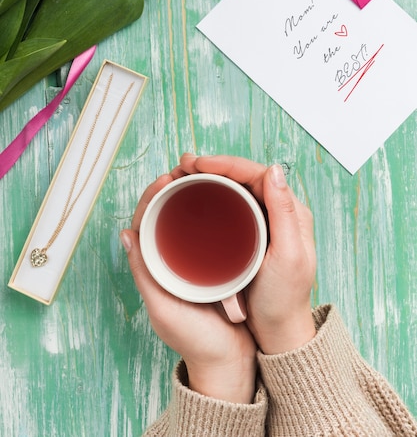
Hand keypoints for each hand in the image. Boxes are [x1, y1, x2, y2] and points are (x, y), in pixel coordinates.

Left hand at [121, 172, 256, 402]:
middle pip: (165, 215)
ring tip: (201, 175)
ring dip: (190, 195)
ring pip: (185, 219)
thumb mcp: (164, 308)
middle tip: (185, 169)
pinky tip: (222, 198)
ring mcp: (192, 261)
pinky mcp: (215, 263)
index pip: (145, 223)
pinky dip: (210, 211)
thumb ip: (144, 274)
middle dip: (172, 189)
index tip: (166, 179)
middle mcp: (170, 260)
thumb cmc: (196, 340)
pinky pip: (207, 231)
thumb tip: (124, 234)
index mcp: (154, 268)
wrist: (229, 362)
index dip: (152, 198)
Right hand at [179, 154, 316, 353]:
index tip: (198, 164)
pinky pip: (231, 205)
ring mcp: (263, 223)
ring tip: (183, 174)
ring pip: (235, 188)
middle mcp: (278, 211)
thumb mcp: (288, 255)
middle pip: (243, 177)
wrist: (278, 330)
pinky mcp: (250, 235)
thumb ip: (284, 212)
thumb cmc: (285, 297)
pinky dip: (211, 195)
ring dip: (210, 177)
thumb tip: (273, 168)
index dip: (226, 163)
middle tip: (183, 164)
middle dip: (213, 166)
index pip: (256, 174)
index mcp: (291, 211)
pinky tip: (194, 196)